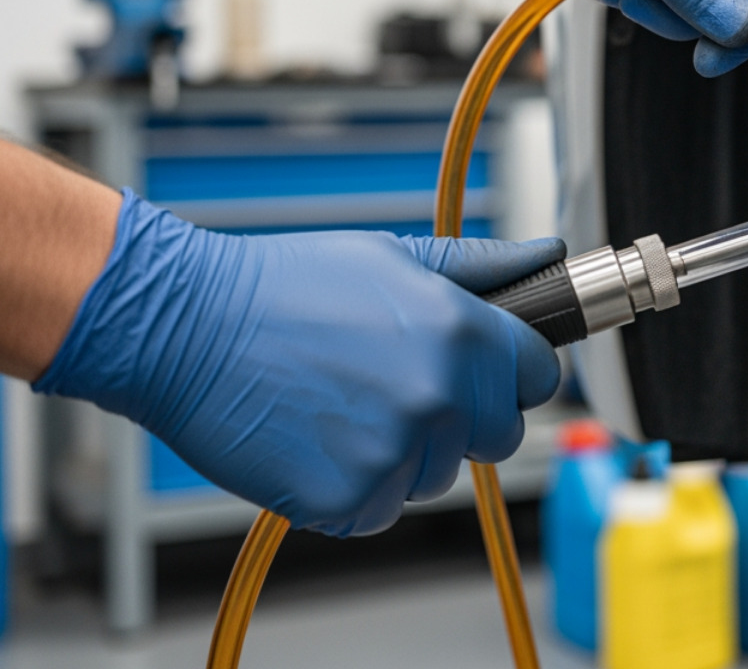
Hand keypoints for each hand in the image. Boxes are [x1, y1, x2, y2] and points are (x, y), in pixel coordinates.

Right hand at [35, 190, 562, 536]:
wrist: (185, 330)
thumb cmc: (283, 289)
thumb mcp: (393, 257)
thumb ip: (481, 267)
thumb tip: (547, 255)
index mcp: (461, 332)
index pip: (539, 375)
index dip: (512, 372)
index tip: (487, 371)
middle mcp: (440, 394)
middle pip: (500, 434)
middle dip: (464, 418)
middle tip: (401, 387)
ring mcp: (397, 452)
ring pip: (438, 474)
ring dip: (406, 452)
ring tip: (346, 403)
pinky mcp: (351, 500)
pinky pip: (383, 508)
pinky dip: (357, 487)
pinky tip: (320, 440)